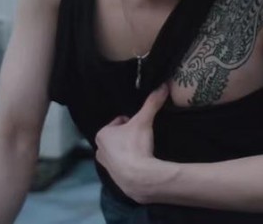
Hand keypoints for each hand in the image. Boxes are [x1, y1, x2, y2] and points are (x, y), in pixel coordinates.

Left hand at [95, 84, 169, 202]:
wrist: (138, 176)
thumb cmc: (135, 146)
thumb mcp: (144, 121)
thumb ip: (152, 103)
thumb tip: (163, 86)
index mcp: (102, 134)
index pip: (119, 122)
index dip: (132, 122)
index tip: (141, 127)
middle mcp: (99, 150)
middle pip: (118, 137)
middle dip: (129, 137)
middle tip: (143, 139)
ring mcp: (106, 165)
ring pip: (119, 152)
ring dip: (129, 150)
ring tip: (143, 151)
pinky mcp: (114, 177)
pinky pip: (123, 165)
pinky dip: (130, 164)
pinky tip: (141, 163)